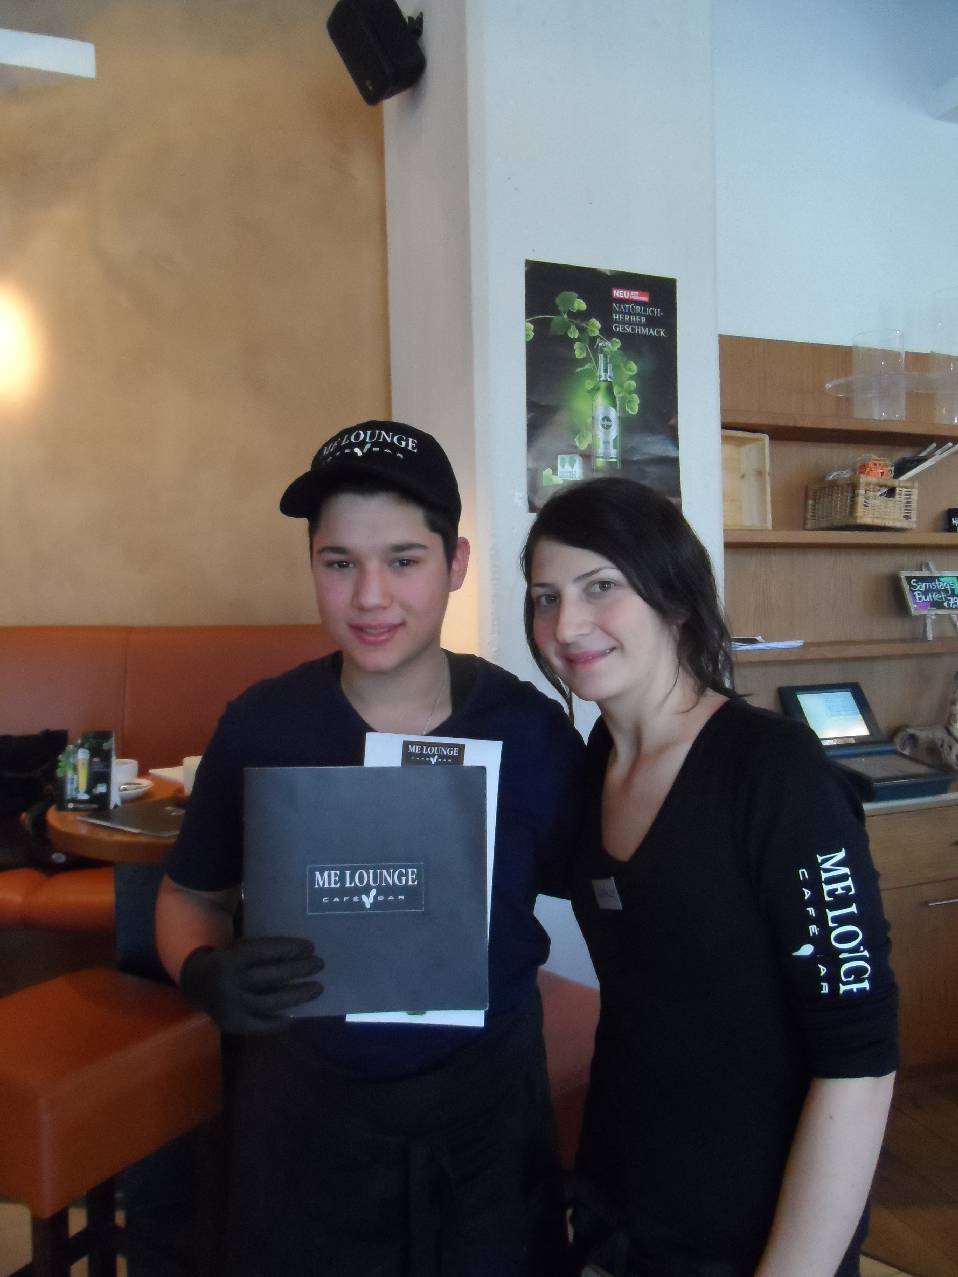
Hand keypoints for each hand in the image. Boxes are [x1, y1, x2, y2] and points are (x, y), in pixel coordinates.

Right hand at [179, 936, 323, 1034]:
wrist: (197, 984)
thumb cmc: (228, 961)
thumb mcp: (240, 948)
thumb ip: (263, 951)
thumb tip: (302, 954)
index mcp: (232, 957)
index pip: (266, 951)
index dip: (290, 948)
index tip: (311, 947)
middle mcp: (231, 981)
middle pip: (272, 976)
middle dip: (299, 970)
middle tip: (319, 965)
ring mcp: (232, 1005)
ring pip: (271, 1002)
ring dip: (298, 995)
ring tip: (316, 988)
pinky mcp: (232, 1023)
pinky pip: (260, 1025)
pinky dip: (277, 1022)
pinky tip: (293, 1017)